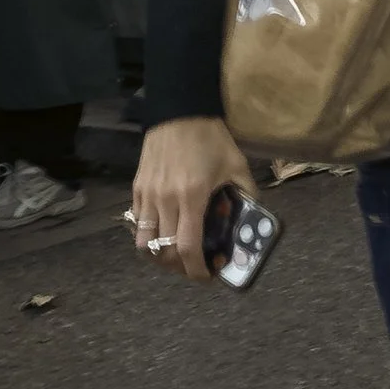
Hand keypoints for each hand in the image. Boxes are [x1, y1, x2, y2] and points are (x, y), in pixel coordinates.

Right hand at [130, 115, 256, 280]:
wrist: (180, 111)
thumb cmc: (211, 139)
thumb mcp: (237, 166)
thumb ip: (247, 195)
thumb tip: (252, 220)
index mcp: (193, 197)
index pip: (187, 248)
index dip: (196, 270)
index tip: (207, 277)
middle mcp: (166, 200)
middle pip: (164, 252)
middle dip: (180, 268)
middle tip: (195, 267)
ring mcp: (147, 194)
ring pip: (144, 243)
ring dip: (160, 255)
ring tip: (176, 254)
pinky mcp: (137, 188)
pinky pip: (137, 223)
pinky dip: (149, 235)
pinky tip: (165, 232)